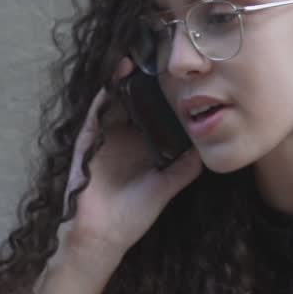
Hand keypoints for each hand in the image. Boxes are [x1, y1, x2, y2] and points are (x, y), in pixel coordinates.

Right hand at [55, 57, 202, 271]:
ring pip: (117, 102)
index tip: (181, 78)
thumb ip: (182, 170)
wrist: (101, 236)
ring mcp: (105, 139)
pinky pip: (97, 113)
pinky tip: (118, 77)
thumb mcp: (164, 189)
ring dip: (126, 81)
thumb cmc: (132, 217)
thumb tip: (204, 151)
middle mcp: (124, 140)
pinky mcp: (88, 142)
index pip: (155, 117)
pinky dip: (106, 94)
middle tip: (162, 57)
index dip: (166, 98)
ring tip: (142, 57)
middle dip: (147, 83)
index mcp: (142, 150)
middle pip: (136, 103)